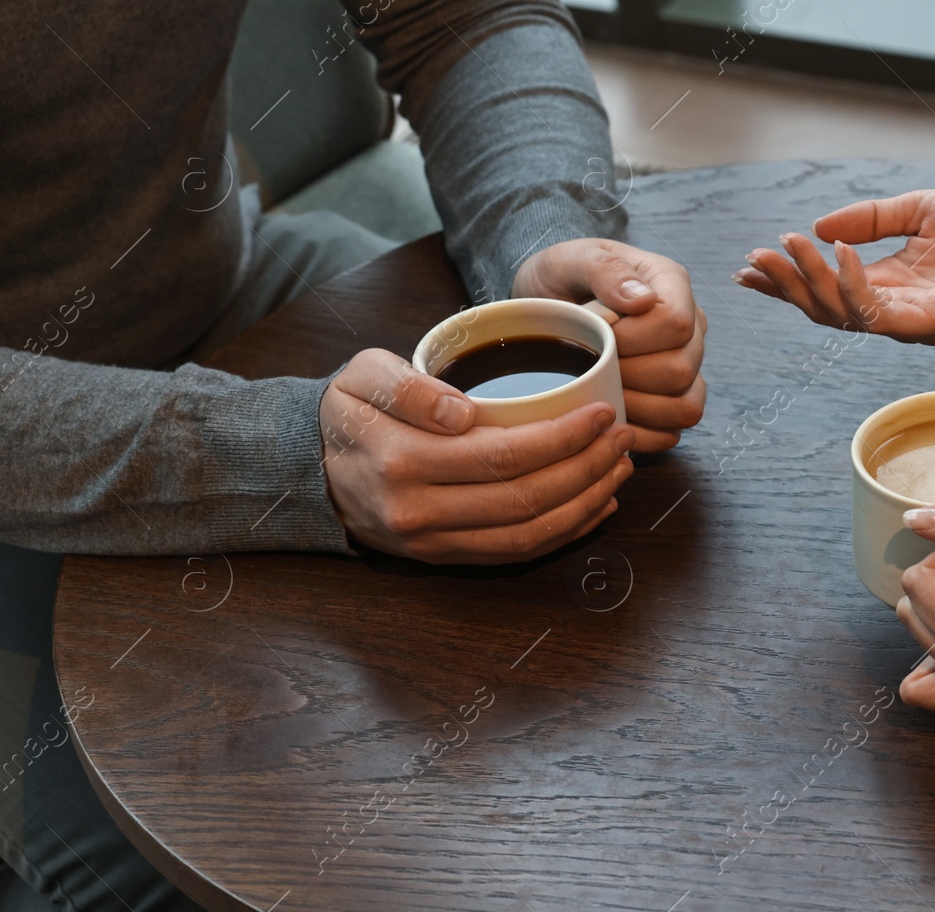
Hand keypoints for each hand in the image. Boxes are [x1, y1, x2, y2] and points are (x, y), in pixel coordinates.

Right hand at [320, 348, 634, 563]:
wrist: (312, 467)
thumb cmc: (350, 412)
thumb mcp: (362, 376)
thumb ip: (407, 386)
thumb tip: (462, 413)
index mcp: (400, 462)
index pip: (500, 456)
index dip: (560, 439)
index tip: (600, 414)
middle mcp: (417, 512)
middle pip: (523, 500)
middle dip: (586, 470)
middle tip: (621, 438)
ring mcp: (432, 543)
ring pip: (525, 534)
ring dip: (584, 504)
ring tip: (619, 468)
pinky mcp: (443, 558)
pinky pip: (514, 553)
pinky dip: (564, 533)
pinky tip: (595, 504)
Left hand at [514, 239, 706, 451]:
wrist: (547, 306)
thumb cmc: (560, 279)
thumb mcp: (570, 259)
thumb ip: (605, 269)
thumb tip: (643, 300)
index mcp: (671, 285)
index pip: (675, 323)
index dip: (632, 339)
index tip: (596, 333)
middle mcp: (690, 327)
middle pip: (681, 369)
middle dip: (627, 375)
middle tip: (590, 366)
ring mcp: (686, 365)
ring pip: (685, 406)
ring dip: (636, 407)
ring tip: (599, 391)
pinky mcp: (673, 398)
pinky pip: (674, 430)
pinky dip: (641, 433)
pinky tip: (610, 418)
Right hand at [732, 185, 934, 343]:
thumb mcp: (918, 209)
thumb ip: (870, 220)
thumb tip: (818, 228)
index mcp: (891, 284)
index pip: (827, 291)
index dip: (786, 282)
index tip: (748, 266)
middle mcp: (897, 309)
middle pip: (825, 310)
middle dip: (787, 285)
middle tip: (757, 258)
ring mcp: (915, 321)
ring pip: (844, 316)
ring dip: (811, 283)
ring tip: (790, 246)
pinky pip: (880, 314)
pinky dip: (854, 285)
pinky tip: (839, 253)